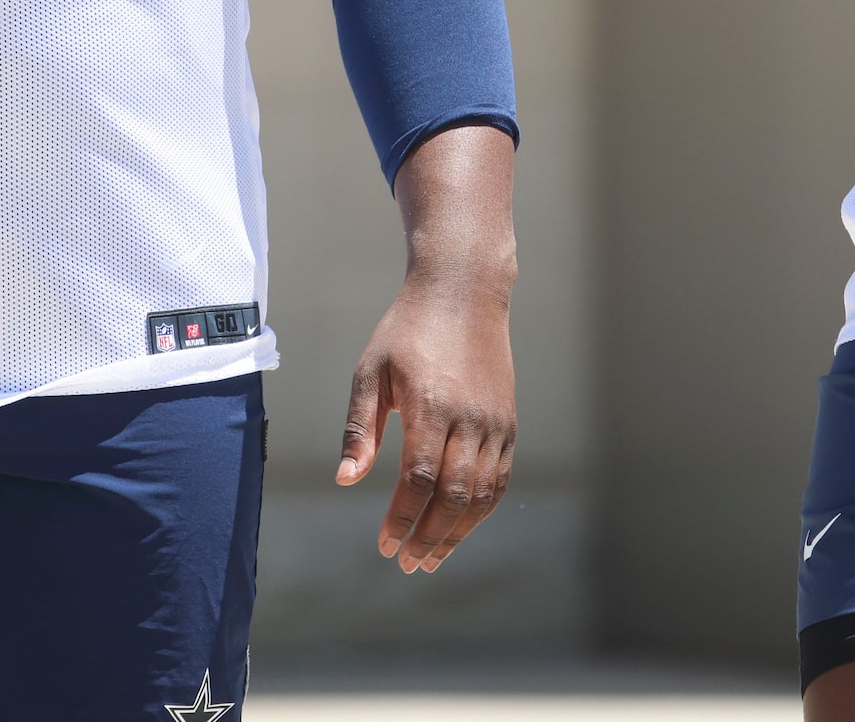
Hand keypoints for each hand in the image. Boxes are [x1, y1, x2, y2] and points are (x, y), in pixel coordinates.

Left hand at [337, 267, 517, 573]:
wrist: (464, 292)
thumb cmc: (408, 330)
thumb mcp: (371, 371)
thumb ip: (359, 428)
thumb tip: (345, 481)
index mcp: (431, 406)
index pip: (418, 481)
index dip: (402, 520)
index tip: (384, 546)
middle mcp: (470, 418)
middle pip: (454, 497)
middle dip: (429, 538)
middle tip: (407, 564)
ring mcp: (495, 422)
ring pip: (482, 495)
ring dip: (457, 533)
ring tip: (432, 557)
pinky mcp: (509, 422)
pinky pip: (500, 479)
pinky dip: (482, 510)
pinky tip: (460, 526)